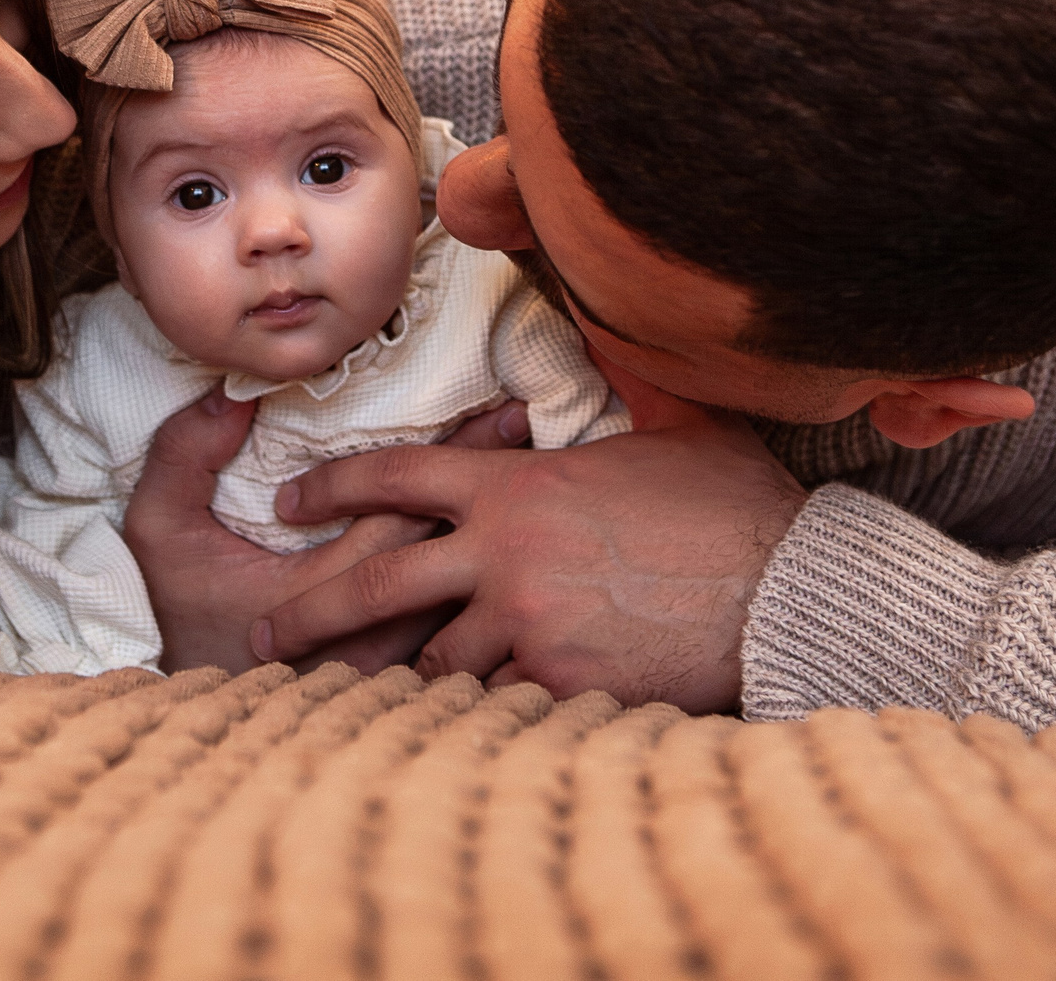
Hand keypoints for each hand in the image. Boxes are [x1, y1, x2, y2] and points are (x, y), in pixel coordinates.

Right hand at [123, 391, 533, 675]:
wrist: (185, 710)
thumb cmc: (175, 609)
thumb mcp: (159, 529)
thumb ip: (187, 455)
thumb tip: (233, 395)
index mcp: (314, 588)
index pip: (402, 514)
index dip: (458, 459)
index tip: (502, 408)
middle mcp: (363, 632)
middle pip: (451, 547)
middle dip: (499, 482)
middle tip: (544, 425)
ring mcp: (382, 660)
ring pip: (462, 594)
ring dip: (498, 530)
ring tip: (552, 475)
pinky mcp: (389, 672)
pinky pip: (454, 628)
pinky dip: (486, 580)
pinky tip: (518, 539)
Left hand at [255, 374, 806, 711]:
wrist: (787, 587)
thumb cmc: (735, 504)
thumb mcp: (672, 426)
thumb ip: (622, 387)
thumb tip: (612, 330)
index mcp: (515, 485)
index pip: (396, 475)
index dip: (333, 486)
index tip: (291, 501)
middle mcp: (502, 553)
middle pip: (374, 583)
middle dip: (312, 612)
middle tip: (268, 636)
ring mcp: (526, 622)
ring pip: (433, 658)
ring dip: (410, 673)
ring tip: (365, 695)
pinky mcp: (560, 682)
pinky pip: (495, 703)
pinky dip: (480, 711)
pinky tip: (458, 726)